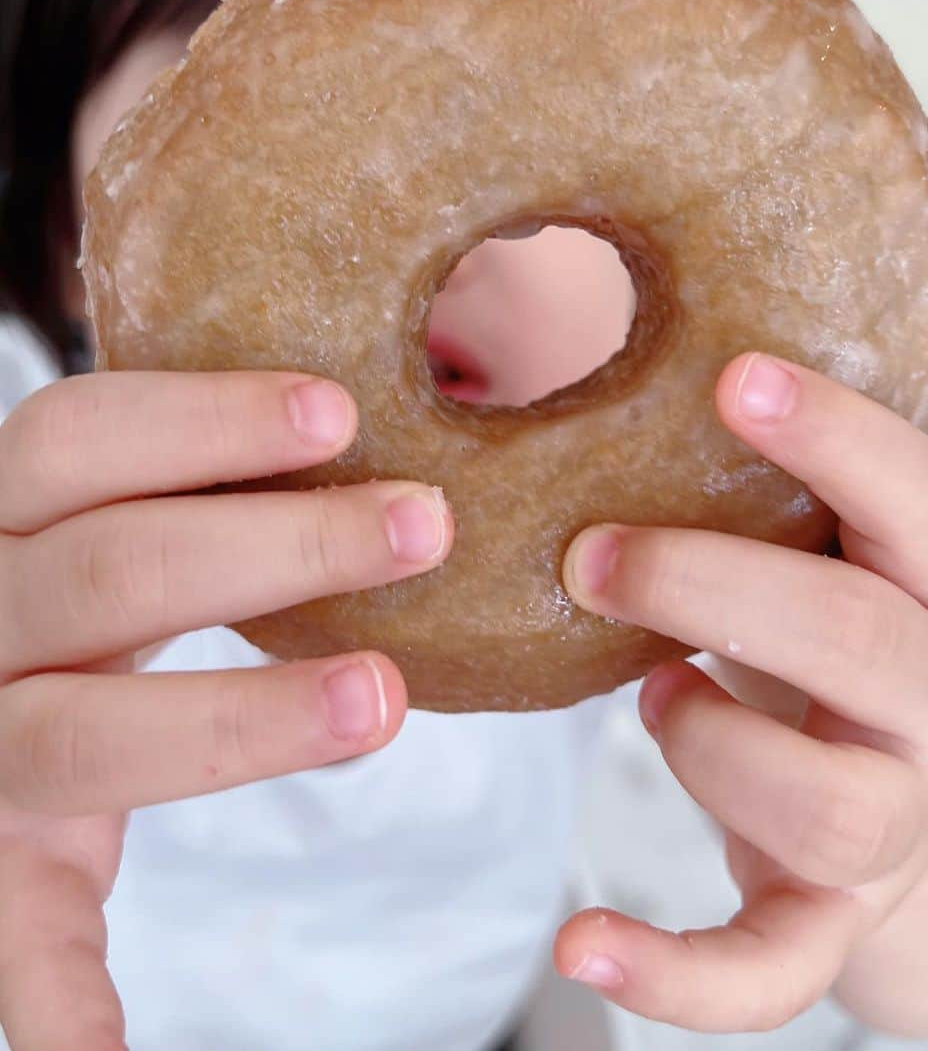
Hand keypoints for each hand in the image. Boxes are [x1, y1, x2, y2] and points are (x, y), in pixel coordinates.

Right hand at [0, 371, 451, 1050]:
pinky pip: (16, 935)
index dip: (207, 420)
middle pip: (113, 571)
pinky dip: (60, 1001)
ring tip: (383, 702)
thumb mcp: (114, 515)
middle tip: (427, 526)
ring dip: (243, 719)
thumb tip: (358, 400)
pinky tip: (117, 1049)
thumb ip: (199, 477)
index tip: (343, 413)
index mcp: (12, 515)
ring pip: (87, 732)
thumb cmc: (91, 583)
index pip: (81, 437)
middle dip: (282, 546)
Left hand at [556, 352, 927, 1032]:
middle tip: (591, 556)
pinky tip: (579, 944)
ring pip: (826, 805)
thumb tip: (582, 376)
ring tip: (653, 693)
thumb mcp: (820, 558)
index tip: (731, 377)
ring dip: (710, 745)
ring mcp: (898, 821)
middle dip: (716, 590)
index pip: (920, 497)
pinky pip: (773, 972)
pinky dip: (675, 975)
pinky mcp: (836, 920)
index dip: (836, 435)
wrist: (910, 812)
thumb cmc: (831, 645)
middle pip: (862, 646)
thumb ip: (748, 494)